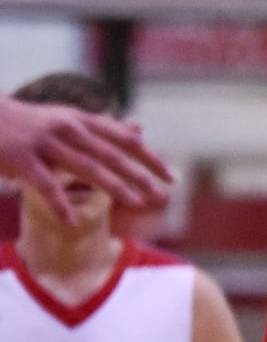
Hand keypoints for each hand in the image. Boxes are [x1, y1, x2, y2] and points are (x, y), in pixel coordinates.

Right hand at [0, 95, 170, 224]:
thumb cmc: (32, 122)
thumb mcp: (70, 120)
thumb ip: (104, 128)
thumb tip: (139, 129)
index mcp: (83, 120)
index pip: (125, 140)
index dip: (150, 158)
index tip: (171, 176)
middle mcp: (70, 128)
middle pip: (113, 154)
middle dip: (141, 175)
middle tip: (163, 195)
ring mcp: (46, 142)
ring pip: (86, 167)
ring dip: (115, 187)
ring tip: (137, 204)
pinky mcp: (21, 158)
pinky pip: (44, 184)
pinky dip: (59, 203)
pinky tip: (72, 222)